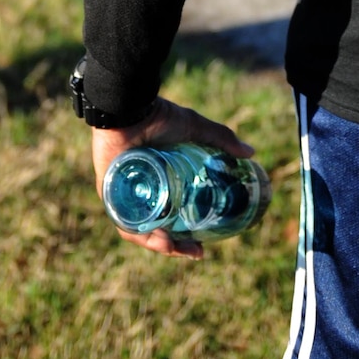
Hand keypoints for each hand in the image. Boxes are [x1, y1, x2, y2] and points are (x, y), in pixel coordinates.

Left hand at [89, 95, 254, 260]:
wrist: (130, 107)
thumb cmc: (158, 116)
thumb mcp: (194, 129)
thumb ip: (220, 139)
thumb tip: (251, 152)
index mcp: (158, 181)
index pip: (171, 217)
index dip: (186, 235)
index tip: (202, 246)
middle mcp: (139, 192)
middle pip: (157, 228)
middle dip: (175, 246)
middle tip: (194, 251)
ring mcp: (122, 194)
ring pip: (140, 230)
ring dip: (158, 244)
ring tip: (174, 248)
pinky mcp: (107, 193)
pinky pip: (123, 221)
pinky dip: (139, 233)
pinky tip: (158, 239)